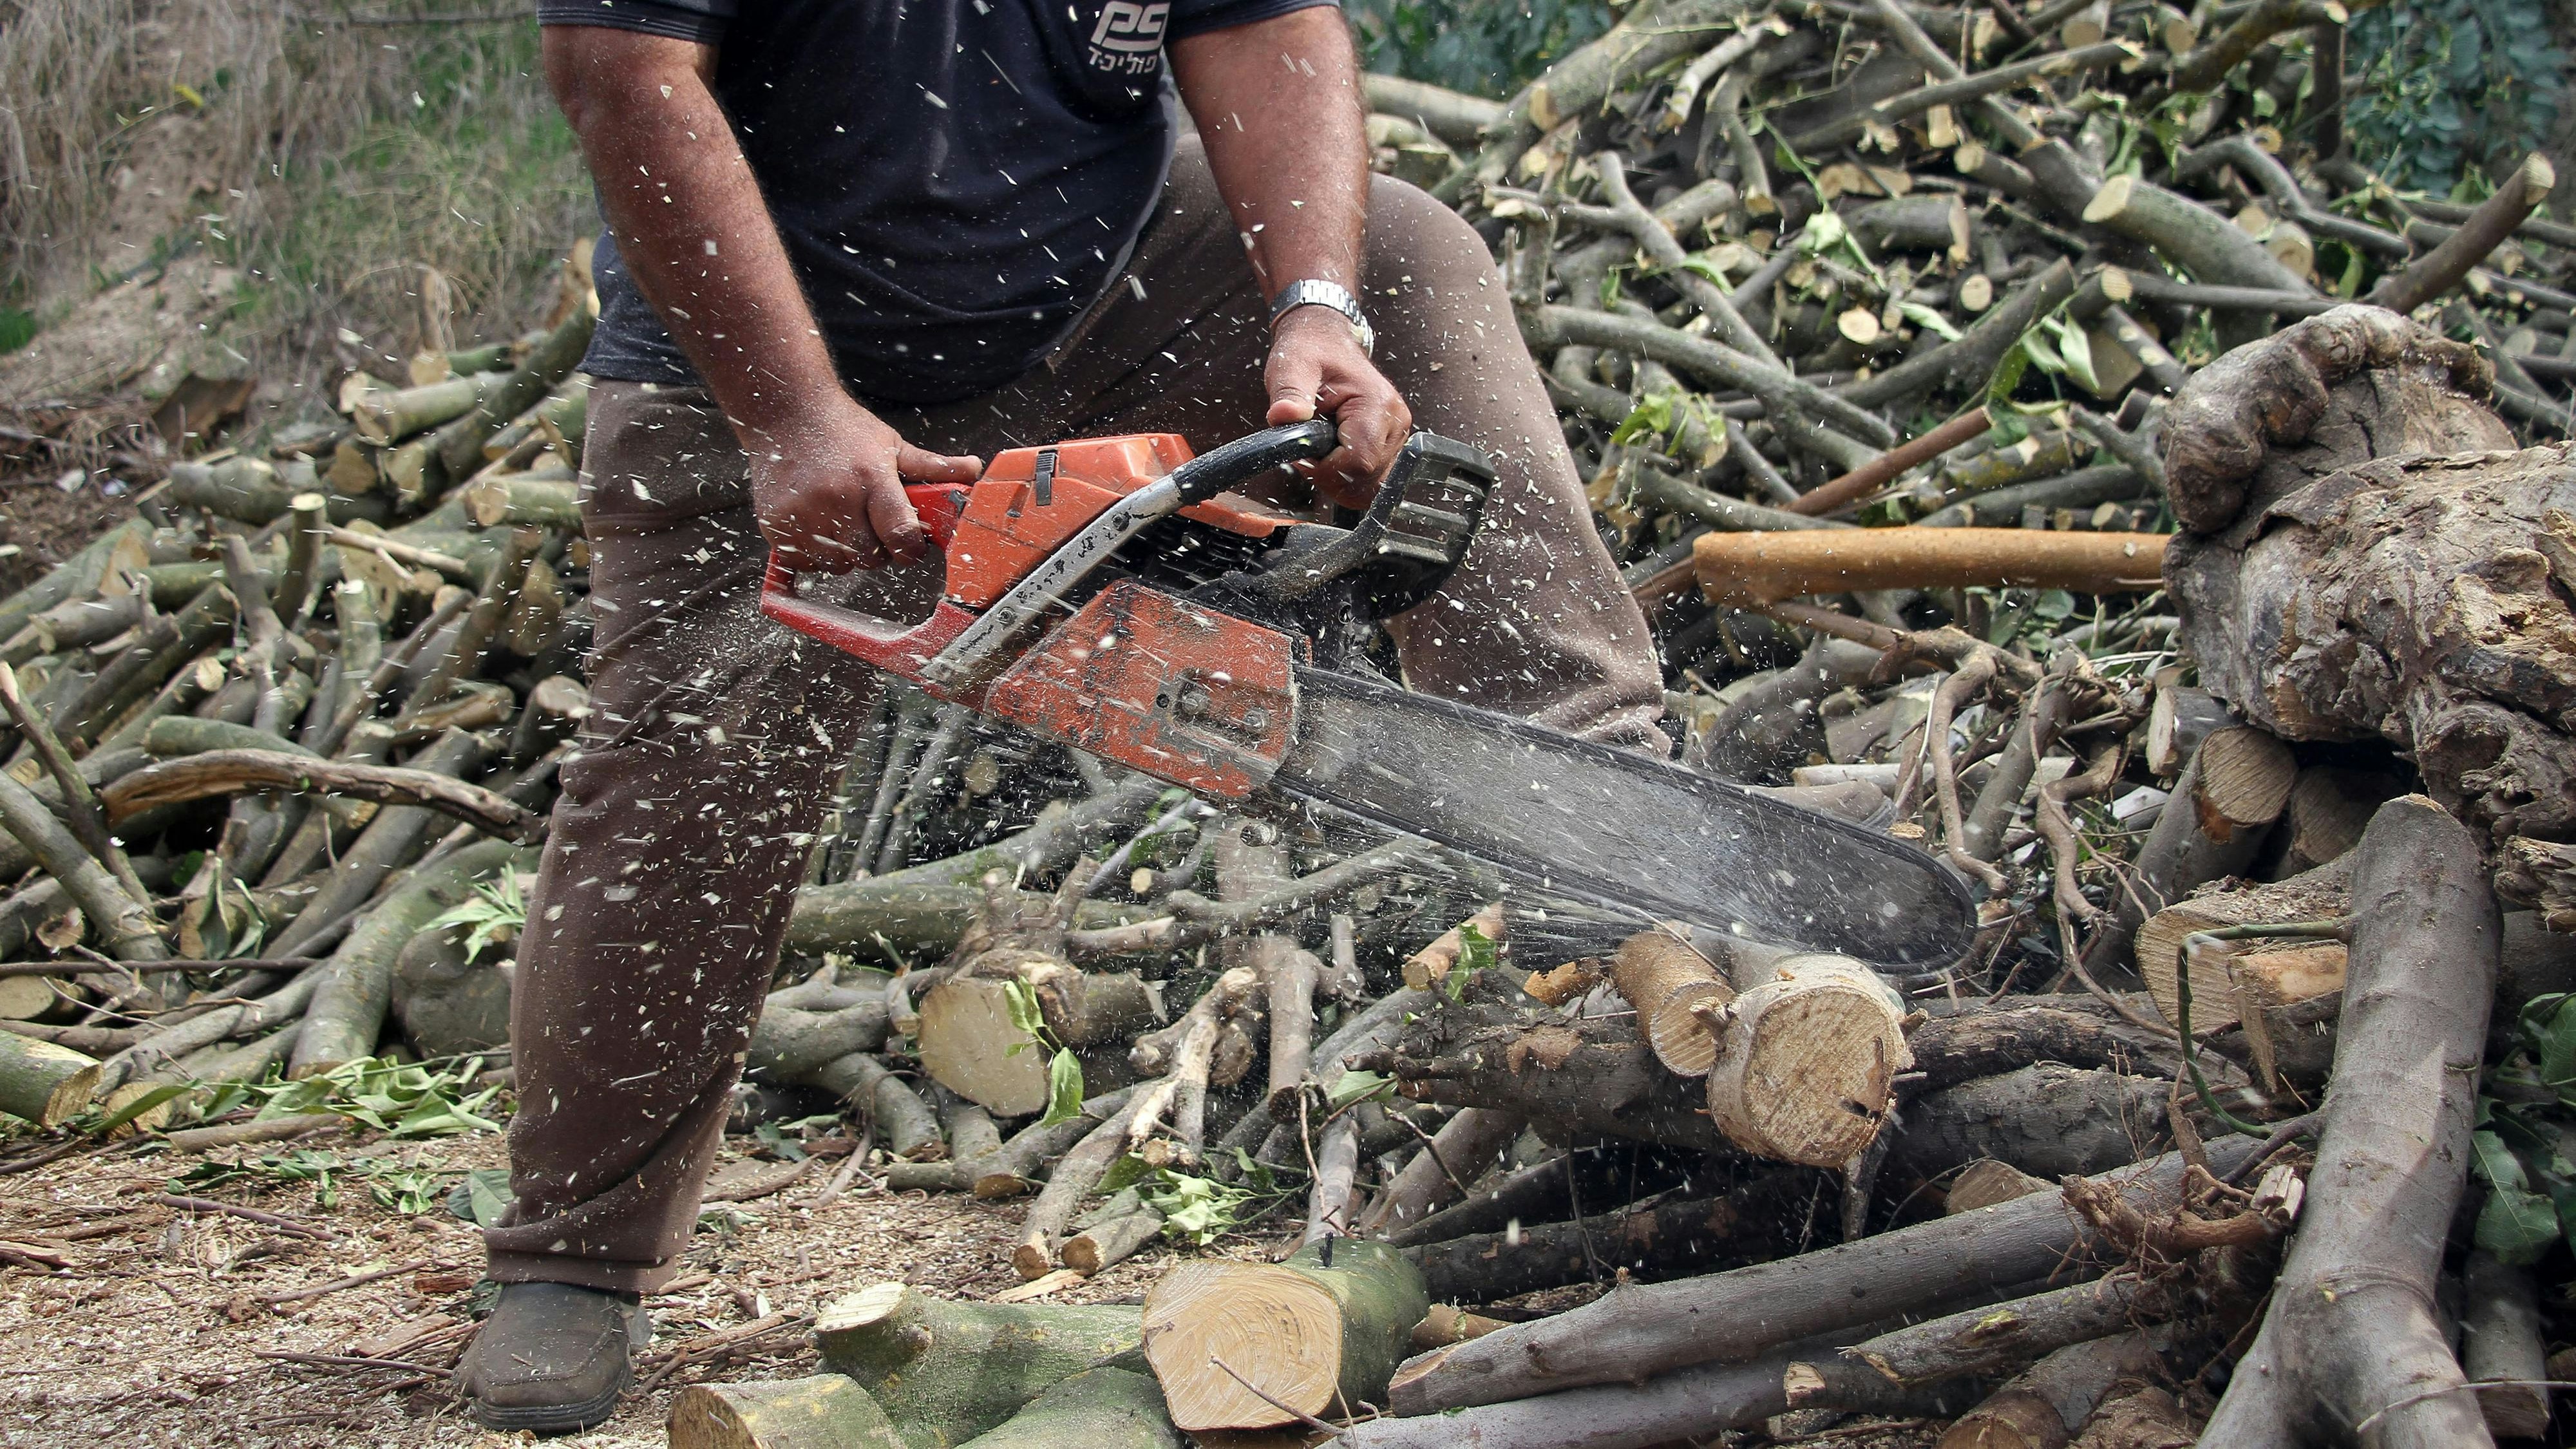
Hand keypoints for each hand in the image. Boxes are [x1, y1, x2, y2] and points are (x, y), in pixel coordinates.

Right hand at [739, 395, 980, 571]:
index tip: (910, 544)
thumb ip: (933, 467)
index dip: (911, 549)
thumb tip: (975, 470)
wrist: (786, 412)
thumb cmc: (843, 430)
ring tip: (843, 521)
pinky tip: (817, 524)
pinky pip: (805, 561)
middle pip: (870, 558)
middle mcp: (835, 498)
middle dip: (878, 550)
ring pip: (838, 564)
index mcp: (871, 479)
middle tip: (872, 526)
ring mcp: (802, 513)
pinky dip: (814, 553)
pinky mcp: (775, 524)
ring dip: (846, 554)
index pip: (901, 536)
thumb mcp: (892, 445)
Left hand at [1264, 306, 1410, 508]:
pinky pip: (1370, 480)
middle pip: (1365, 479)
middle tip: (1307, 448)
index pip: (1358, 463)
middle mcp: (1395, 423)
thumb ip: (1290, 393)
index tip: (1303, 453)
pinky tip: (1331, 455)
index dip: (1324, 468)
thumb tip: (1282, 415)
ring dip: (1337, 477)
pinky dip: (1346, 476)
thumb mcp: (1292, 366)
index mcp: (1377, 404)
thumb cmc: (1310, 351)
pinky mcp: (1389, 444)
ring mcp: (1395, 436)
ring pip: (1368, 485)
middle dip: (1328, 474)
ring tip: (1320, 447)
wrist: (1325, 341)